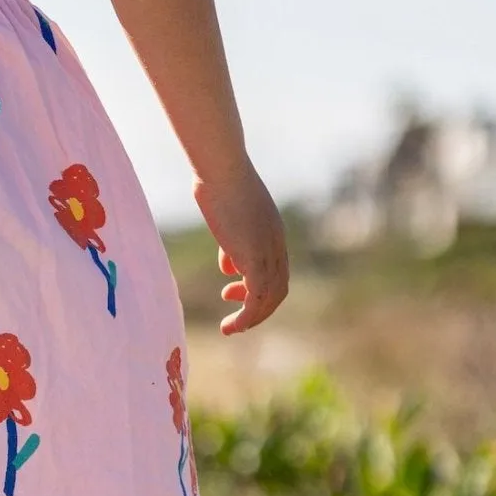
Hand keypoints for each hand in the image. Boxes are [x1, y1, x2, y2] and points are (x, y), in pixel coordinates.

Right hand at [193, 162, 288, 334]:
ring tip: (231, 328)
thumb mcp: (227, 215)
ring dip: (252, 318)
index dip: (258, 287)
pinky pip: (257, 298)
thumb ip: (230, 242)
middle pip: (278, 288)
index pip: (275, 270)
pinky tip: (232, 325)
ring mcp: (268, 252)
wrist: (222, 167)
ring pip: (269, 298)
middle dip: (258, 307)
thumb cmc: (217, 181)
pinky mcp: (255, 259)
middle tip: (237, 319)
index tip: (231, 292)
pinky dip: (247, 317)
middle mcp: (276, 245)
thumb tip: (229, 267)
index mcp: (272, 233)